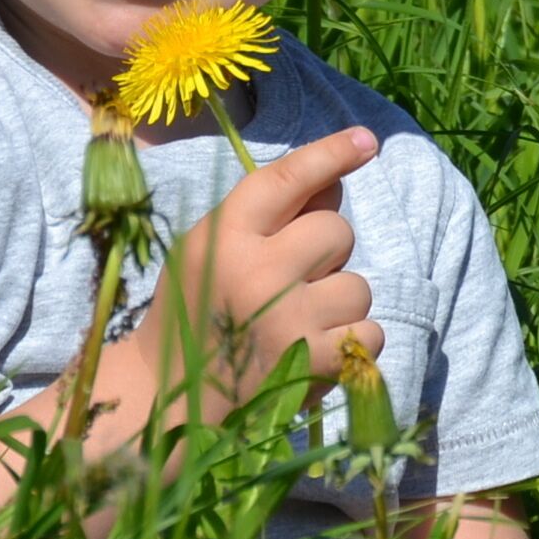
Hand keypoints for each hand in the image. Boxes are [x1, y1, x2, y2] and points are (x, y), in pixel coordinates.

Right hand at [144, 126, 384, 409]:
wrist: (168, 397)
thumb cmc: (195, 311)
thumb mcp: (208, 250)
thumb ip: (266, 215)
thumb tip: (335, 179)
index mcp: (222, 236)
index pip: (286, 179)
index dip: (329, 155)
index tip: (365, 141)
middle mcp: (257, 272)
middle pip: (337, 230)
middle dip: (326, 254)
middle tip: (289, 284)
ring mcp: (288, 319)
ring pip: (358, 285)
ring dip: (338, 304)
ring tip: (295, 324)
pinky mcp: (315, 363)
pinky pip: (370, 331)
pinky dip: (352, 342)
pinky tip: (314, 352)